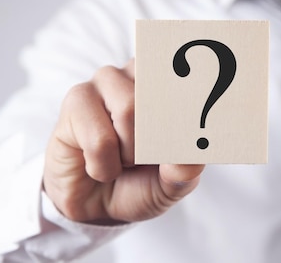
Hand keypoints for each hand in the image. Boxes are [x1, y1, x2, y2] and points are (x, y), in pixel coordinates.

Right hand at [43, 60, 203, 224]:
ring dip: (129, 154)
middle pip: (160, 96)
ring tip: (122, 162)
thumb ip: (184, 172)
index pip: (189, 81)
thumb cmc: (138, 182)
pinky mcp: (76, 100)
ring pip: (129, 111)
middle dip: (157, 141)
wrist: (96, 205)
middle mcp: (139, 74)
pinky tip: (99, 167)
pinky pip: (100, 139)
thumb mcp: (172, 184)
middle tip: (146, 160)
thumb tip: (185, 162)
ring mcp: (105, 81)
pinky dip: (105, 167)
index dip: (196, 102)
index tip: (204, 119)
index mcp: (169, 86)